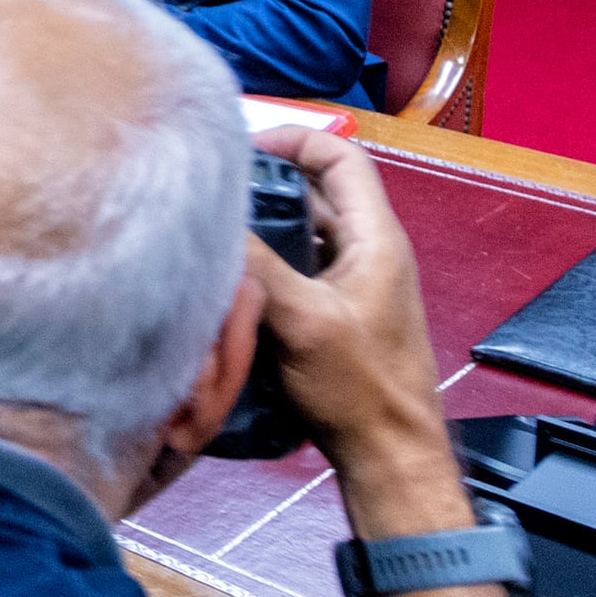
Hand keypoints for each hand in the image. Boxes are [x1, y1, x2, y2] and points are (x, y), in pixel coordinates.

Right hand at [248, 128, 468, 534]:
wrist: (389, 455)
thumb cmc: (359, 386)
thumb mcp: (303, 320)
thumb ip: (258, 266)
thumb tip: (207, 223)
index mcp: (375, 238)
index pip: (341, 158)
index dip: (294, 141)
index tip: (241, 147)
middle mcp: (368, 252)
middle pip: (316, 195)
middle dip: (265, 186)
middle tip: (212, 191)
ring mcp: (353, 287)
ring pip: (303, 237)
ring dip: (262, 230)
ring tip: (210, 231)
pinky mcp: (335, 317)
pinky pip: (298, 274)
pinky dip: (266, 267)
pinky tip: (228, 282)